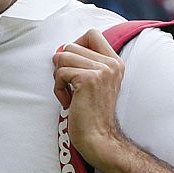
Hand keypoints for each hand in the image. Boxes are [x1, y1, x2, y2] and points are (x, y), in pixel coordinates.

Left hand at [52, 30, 126, 164]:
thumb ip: (85, 64)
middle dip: (63, 65)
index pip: (92, 34)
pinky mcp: (88, 79)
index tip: (73, 66)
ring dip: (58, 77)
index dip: (76, 45)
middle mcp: (112, 63)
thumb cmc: (91, 114)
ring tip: (68, 94)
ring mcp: (102, 70)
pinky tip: (67, 102)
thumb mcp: (94, 84)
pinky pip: (60, 73)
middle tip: (68, 85)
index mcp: (115, 62)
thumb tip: (59, 50)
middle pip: (72, 45)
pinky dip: (58, 88)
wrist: (99, 138)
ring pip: (63, 57)